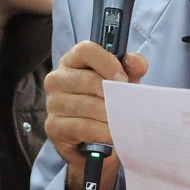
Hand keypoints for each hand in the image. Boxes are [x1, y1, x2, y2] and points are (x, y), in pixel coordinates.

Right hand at [44, 41, 146, 189]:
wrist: (95, 139)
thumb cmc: (107, 101)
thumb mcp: (122, 81)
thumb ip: (131, 67)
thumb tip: (137, 63)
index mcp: (72, 61)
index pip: (85, 50)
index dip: (107, 62)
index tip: (123, 79)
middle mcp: (57, 79)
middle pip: (88, 80)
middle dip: (113, 95)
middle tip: (129, 106)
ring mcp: (53, 103)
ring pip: (87, 105)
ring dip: (110, 115)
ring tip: (124, 121)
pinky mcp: (53, 126)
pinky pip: (83, 127)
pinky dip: (102, 132)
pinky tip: (113, 135)